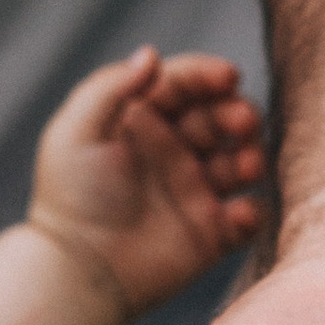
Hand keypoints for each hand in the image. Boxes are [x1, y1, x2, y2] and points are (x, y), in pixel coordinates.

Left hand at [28, 46, 265, 324]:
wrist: (78, 270)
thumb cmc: (72, 197)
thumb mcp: (78, 131)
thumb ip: (112, 86)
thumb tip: (151, 54)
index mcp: (141, 122)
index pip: (184, 85)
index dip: (208, 76)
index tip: (228, 78)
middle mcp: (170, 152)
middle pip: (219, 119)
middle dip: (238, 114)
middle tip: (244, 122)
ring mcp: (192, 192)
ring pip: (239, 162)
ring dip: (251, 157)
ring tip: (245, 167)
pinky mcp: (209, 234)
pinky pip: (246, 217)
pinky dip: (253, 212)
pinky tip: (240, 212)